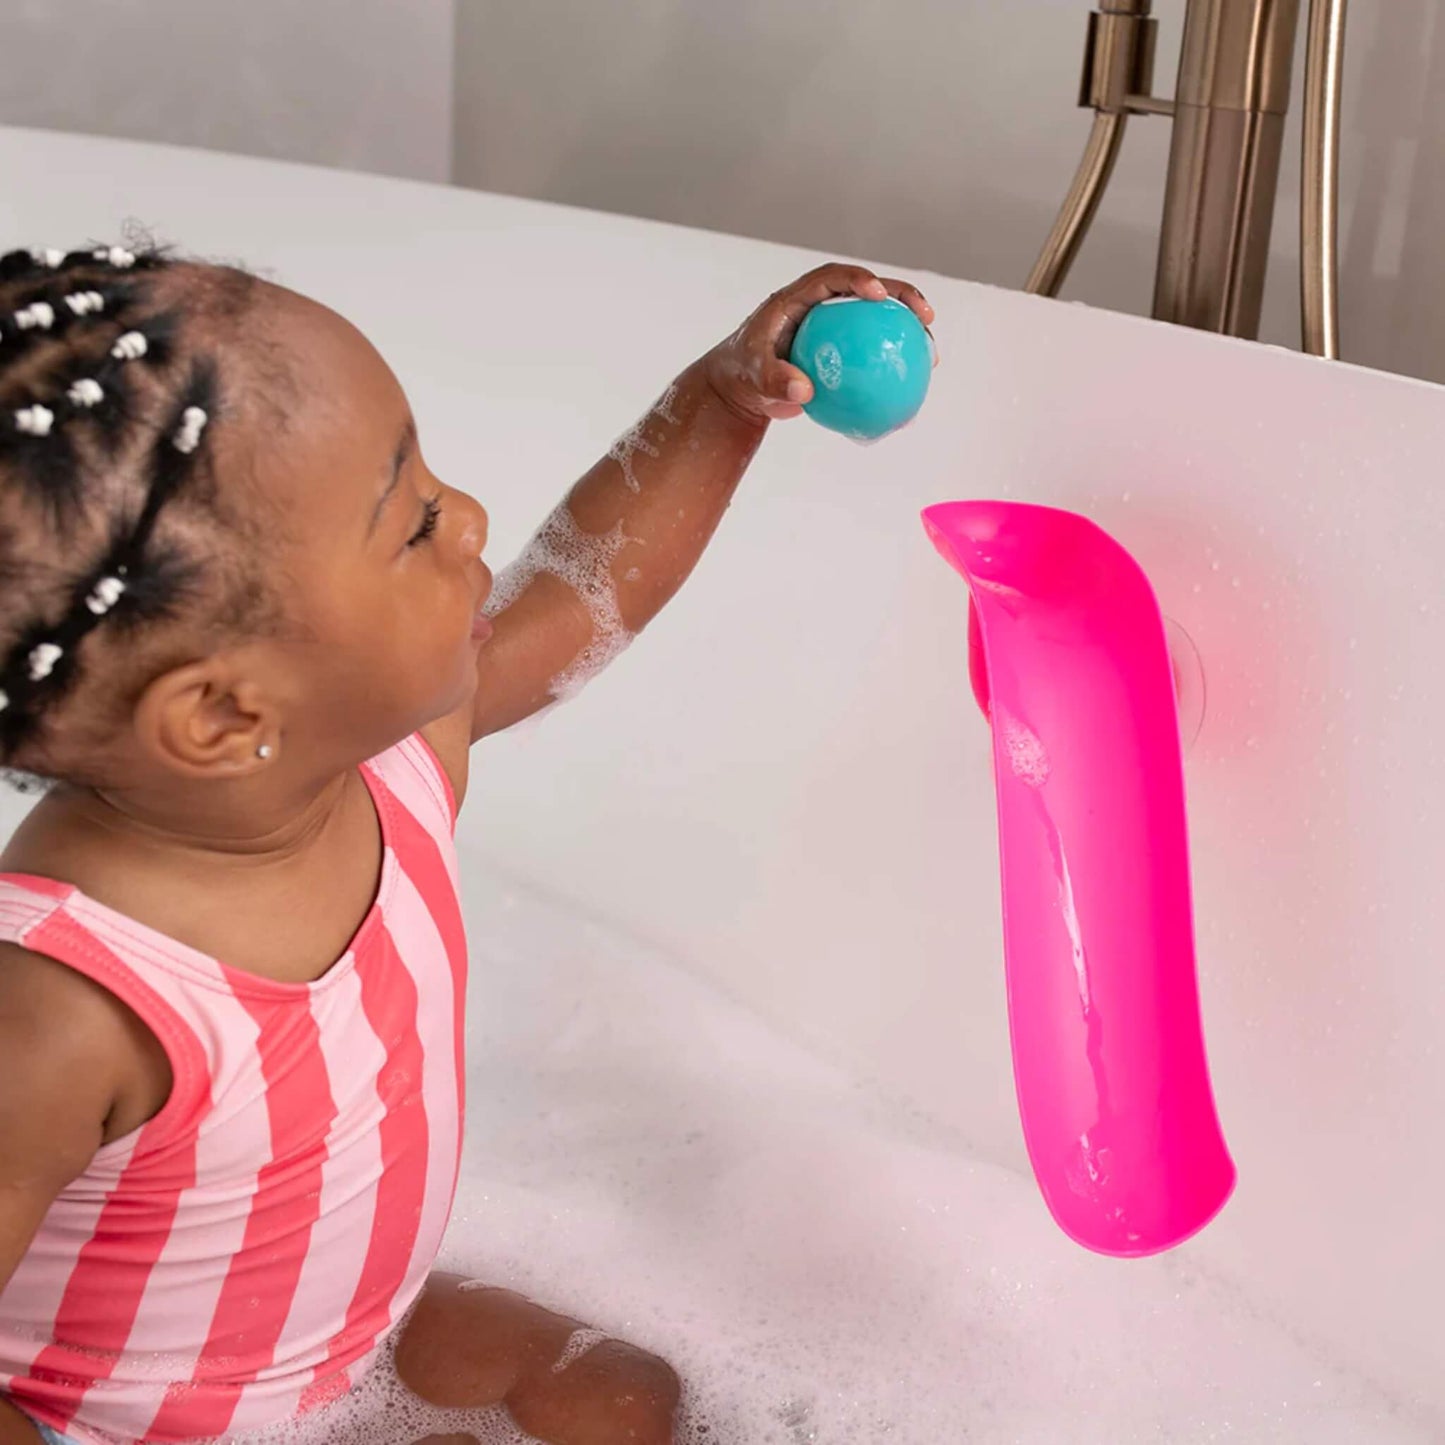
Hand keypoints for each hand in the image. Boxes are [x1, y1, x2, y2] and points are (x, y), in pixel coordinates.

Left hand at [703, 263, 935, 423]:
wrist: (742, 388)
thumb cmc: (743, 376)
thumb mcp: (752, 378)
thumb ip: (774, 381)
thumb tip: (804, 391)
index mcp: (798, 299)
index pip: (831, 278)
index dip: (857, 279)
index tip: (877, 295)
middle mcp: (822, 306)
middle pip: (868, 291)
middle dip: (901, 296)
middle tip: (924, 316)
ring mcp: (836, 328)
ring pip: (878, 321)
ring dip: (907, 331)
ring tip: (930, 351)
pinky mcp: (844, 350)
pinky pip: (873, 352)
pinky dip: (893, 364)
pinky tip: (913, 385)